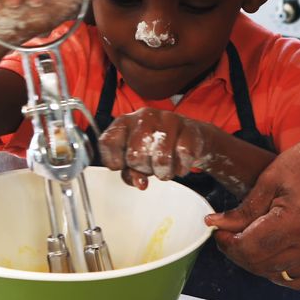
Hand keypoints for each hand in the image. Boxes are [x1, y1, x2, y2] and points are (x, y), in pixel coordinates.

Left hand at [97, 108, 212, 188]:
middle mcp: (144, 117)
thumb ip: (130, 172)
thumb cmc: (158, 148)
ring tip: (166, 167)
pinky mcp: (189, 129)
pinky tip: (180, 163)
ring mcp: (168, 120)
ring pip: (161, 159)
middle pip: (135, 156)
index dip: (114, 161)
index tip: (124, 166)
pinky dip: (181, 167)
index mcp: (126, 121)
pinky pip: (183, 156)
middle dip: (143, 169)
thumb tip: (139, 183)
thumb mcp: (138, 159)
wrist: (191, 136)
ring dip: (164, 172)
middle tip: (150, 166)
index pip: (107, 142)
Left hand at [205, 122, 299, 288]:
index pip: (250, 249)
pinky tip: (274, 251)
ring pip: (278, 275)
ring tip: (254, 238)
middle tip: (231, 234)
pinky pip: (299, 280)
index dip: (228, 243)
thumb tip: (214, 224)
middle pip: (261, 265)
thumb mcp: (269, 180)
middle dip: (239, 252)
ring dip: (259, 262)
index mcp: (298, 222)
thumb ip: (243, 210)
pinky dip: (282, 270)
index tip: (219, 232)